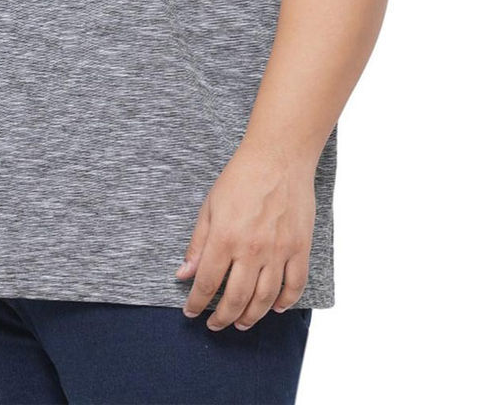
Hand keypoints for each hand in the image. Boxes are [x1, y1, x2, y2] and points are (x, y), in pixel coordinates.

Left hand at [176, 140, 315, 329]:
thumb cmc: (241, 178)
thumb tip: (184, 275)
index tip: (191, 312)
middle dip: (222, 318)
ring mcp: (279, 251)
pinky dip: (286, 302)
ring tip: (241, 323)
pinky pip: (294, 285)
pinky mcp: (300, 248)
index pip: (207, 283)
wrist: (278, 158)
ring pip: (265, 299)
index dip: (197, 303)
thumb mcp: (210, 206)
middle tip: (215, 324)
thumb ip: (197, 243)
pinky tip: (275, 307)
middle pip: (235, 299)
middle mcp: (252, 249)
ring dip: (251, 317)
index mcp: (225, 237)